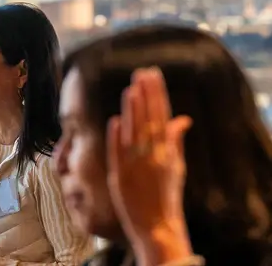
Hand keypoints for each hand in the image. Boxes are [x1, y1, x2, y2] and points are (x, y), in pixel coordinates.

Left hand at [107, 67, 193, 264]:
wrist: (156, 225)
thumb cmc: (166, 195)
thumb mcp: (176, 167)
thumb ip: (176, 141)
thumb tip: (183, 118)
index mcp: (167, 152)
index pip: (162, 117)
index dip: (157, 96)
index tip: (153, 76)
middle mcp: (152, 156)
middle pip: (149, 120)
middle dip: (146, 96)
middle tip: (142, 73)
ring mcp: (135, 165)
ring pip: (133, 132)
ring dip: (133, 110)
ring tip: (131, 89)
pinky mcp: (119, 175)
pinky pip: (117, 153)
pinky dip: (116, 137)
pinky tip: (115, 120)